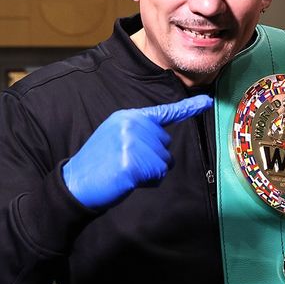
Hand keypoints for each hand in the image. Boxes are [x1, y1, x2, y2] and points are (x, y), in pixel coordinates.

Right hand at [63, 95, 212, 208]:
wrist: (77, 182)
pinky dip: (148, 182)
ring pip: (165, 162)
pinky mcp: (136, 162)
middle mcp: (133, 125)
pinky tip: (128, 179)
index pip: (164, 112)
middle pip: (166, 144)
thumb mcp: (116, 137)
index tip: (207, 101)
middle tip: (127, 163)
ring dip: (151, 172)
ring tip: (126, 171)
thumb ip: (138, 132)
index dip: (189, 107)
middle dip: (154, 158)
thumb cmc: (99, 164)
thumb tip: (162, 139)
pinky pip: (159, 175)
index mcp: (128, 117)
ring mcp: (135, 142)